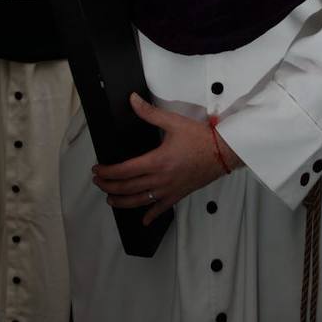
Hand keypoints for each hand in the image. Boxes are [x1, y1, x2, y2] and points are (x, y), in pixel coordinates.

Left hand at [92, 93, 240, 224]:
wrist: (223, 152)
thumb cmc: (201, 138)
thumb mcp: (174, 122)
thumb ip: (150, 113)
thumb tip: (133, 100)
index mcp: (157, 161)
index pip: (124, 170)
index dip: (108, 172)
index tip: (98, 169)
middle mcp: (161, 179)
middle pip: (128, 187)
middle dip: (109, 186)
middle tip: (98, 182)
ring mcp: (169, 189)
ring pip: (140, 201)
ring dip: (122, 202)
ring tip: (110, 200)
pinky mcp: (179, 194)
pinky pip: (162, 208)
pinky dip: (151, 215)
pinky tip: (144, 221)